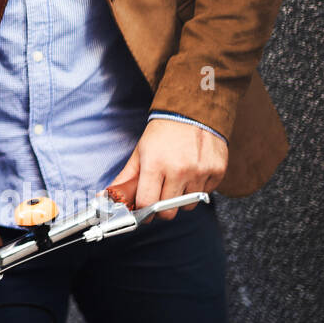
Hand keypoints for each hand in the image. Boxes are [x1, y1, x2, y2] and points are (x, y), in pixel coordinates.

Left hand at [108, 118, 226, 221]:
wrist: (191, 110)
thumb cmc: (163, 132)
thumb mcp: (140, 151)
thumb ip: (126, 177)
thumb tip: (106, 195)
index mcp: (155, 164)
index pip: (147, 203)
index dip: (143, 210)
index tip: (143, 207)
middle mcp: (179, 170)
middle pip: (168, 211)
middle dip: (161, 209)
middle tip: (160, 196)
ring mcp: (200, 171)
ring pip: (188, 205)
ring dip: (180, 199)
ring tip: (177, 180)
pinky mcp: (217, 171)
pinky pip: (205, 194)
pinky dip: (197, 189)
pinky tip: (192, 173)